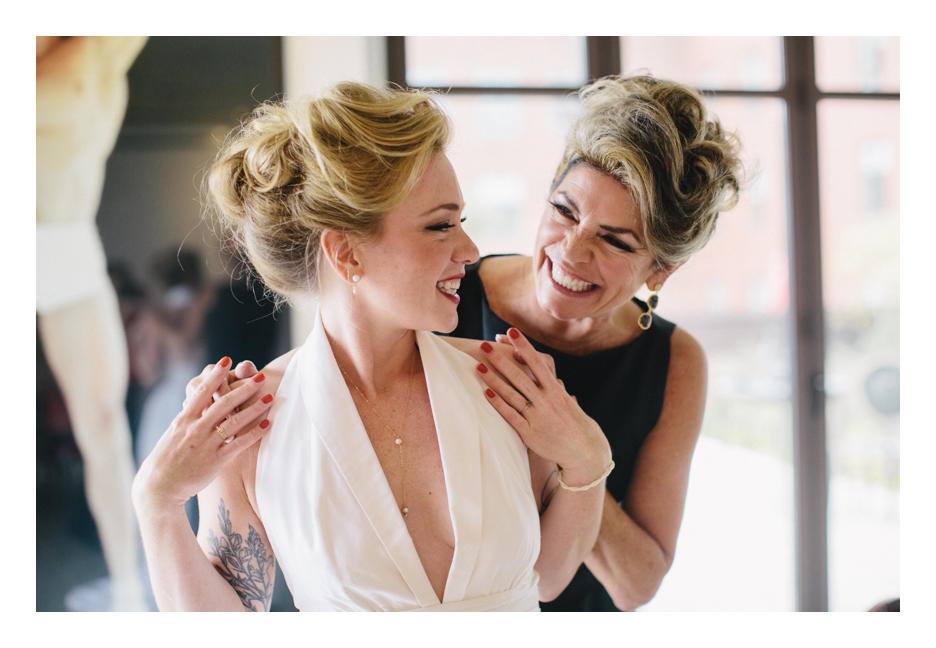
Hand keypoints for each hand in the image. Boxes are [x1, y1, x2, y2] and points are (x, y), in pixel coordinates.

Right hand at [132, 357, 273, 510]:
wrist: (159, 486)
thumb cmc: (168, 457)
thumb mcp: (175, 432)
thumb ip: (190, 417)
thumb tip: (201, 401)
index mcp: (184, 420)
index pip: (201, 392)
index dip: (214, 375)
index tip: (226, 360)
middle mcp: (195, 429)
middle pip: (223, 403)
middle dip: (243, 388)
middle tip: (260, 376)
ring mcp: (206, 445)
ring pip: (234, 422)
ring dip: (254, 408)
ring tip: (270, 397)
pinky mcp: (215, 461)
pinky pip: (239, 444)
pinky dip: (254, 433)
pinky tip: (268, 424)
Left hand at [475, 328, 611, 481]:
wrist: (585, 452)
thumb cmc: (576, 425)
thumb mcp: (569, 404)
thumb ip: (558, 391)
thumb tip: (555, 380)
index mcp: (556, 391)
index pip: (537, 363)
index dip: (523, 346)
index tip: (511, 332)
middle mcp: (546, 401)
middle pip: (520, 376)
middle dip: (501, 359)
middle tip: (484, 345)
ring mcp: (537, 417)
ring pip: (512, 394)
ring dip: (494, 379)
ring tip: (478, 366)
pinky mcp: (530, 433)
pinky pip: (511, 415)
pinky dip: (499, 404)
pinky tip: (486, 393)